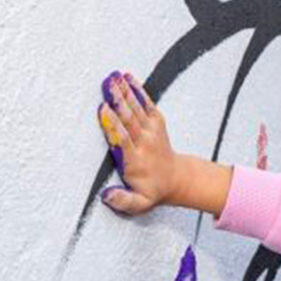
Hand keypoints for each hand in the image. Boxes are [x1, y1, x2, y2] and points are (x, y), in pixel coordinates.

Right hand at [97, 72, 179, 214]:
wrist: (177, 178)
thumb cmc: (152, 190)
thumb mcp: (139, 204)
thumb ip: (123, 201)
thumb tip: (106, 196)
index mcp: (137, 159)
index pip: (123, 139)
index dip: (113, 124)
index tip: (103, 109)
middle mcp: (145, 142)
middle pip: (130, 119)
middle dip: (119, 101)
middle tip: (108, 84)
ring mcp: (152, 131)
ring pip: (138, 108)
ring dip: (126, 91)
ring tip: (115, 76)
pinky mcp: (157, 123)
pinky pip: (148, 104)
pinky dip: (139, 91)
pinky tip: (129, 78)